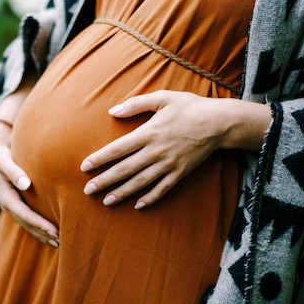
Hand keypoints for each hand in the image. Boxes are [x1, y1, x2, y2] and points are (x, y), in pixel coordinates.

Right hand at [0, 121, 59, 246]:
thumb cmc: (0, 156)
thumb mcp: (4, 161)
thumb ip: (14, 172)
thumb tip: (25, 183)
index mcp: (6, 197)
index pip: (24, 214)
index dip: (39, 224)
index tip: (53, 230)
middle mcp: (8, 204)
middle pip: (27, 224)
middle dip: (42, 233)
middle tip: (60, 241)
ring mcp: (11, 206)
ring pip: (27, 225)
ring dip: (41, 234)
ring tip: (57, 243)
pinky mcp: (16, 204)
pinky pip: (27, 220)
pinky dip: (37, 228)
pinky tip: (49, 234)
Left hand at [80, 90, 271, 208]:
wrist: (219, 123)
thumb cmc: (189, 107)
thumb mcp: (162, 98)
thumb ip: (136, 104)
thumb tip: (112, 111)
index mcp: (148, 132)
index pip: (117, 149)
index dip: (100, 159)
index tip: (84, 167)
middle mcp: (155, 151)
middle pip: (124, 169)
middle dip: (104, 181)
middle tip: (87, 191)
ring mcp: (168, 164)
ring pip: (140, 182)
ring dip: (122, 193)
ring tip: (106, 201)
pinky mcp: (180, 172)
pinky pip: (163, 189)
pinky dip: (150, 198)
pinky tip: (138, 205)